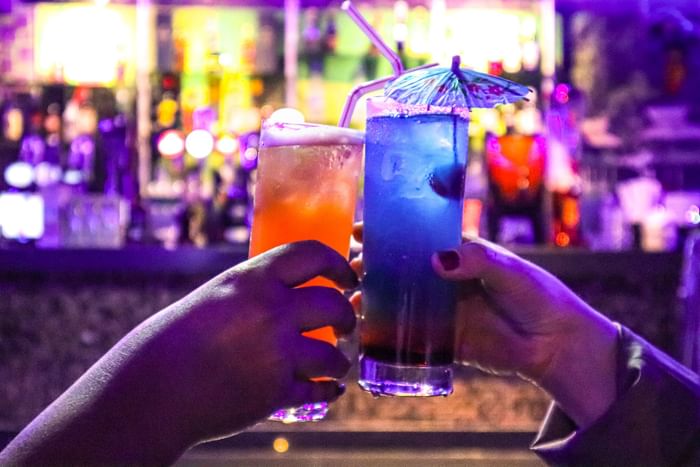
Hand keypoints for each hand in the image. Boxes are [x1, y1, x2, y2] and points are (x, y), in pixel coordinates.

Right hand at [1, 240, 357, 464]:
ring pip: (334, 355)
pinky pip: (319, 390)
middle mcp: (270, 311)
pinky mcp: (276, 392)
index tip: (348, 276)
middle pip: (334, 304)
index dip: (337, 263)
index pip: (311, 253)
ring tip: (334, 364)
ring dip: (339, 361)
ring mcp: (276, 353)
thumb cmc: (177, 340)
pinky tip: (326, 389)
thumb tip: (292, 292)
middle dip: (346, 317)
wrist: (152, 389)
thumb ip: (255, 292)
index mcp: (252, 280)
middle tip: (344, 325)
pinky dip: (327, 390)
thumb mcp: (216, 297)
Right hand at [351, 223, 616, 427]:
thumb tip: (436, 260)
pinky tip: (367, 331)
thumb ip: (475, 260)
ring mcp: (441, 310)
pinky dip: (388, 334)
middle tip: (350, 269)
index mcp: (457, 254)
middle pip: (399, 270)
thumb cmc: (537, 295)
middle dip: (371, 267)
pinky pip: (410, 336)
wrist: (555, 342)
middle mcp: (443, 280)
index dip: (386, 234)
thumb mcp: (508, 269)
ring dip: (373, 301)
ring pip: (398, 302)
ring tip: (353, 302)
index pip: (415, 239)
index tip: (360, 231)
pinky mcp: (444, 340)